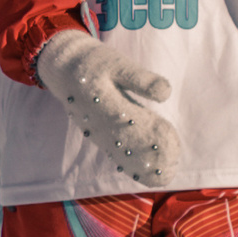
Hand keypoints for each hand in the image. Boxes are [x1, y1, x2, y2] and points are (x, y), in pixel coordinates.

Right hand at [34, 31, 182, 186]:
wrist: (64, 68)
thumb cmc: (94, 62)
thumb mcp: (117, 63)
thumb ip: (140, 78)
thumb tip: (165, 93)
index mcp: (106, 104)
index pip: (134, 126)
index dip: (154, 138)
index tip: (173, 144)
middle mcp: (100, 123)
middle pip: (129, 147)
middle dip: (152, 157)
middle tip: (173, 163)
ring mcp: (97, 132)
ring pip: (121, 155)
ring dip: (143, 166)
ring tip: (165, 174)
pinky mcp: (96, 134)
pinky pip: (114, 155)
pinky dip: (130, 165)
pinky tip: (145, 173)